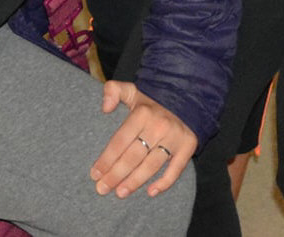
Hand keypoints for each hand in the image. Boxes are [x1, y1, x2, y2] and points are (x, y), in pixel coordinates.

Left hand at [90, 80, 195, 198]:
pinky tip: (151, 192)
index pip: (120, 141)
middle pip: (133, 156)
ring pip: (151, 165)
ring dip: (135, 182)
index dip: (106, 159)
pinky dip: (164, 183)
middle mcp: (159, 126)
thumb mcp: (131, 90)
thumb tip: (104, 108)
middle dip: (116, 175)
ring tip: (120, 193)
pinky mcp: (188, 146)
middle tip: (102, 189)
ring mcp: (175, 137)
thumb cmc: (151, 101)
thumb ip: (113, 91)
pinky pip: (176, 169)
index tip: (95, 173)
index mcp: (142, 113)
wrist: (185, 98)